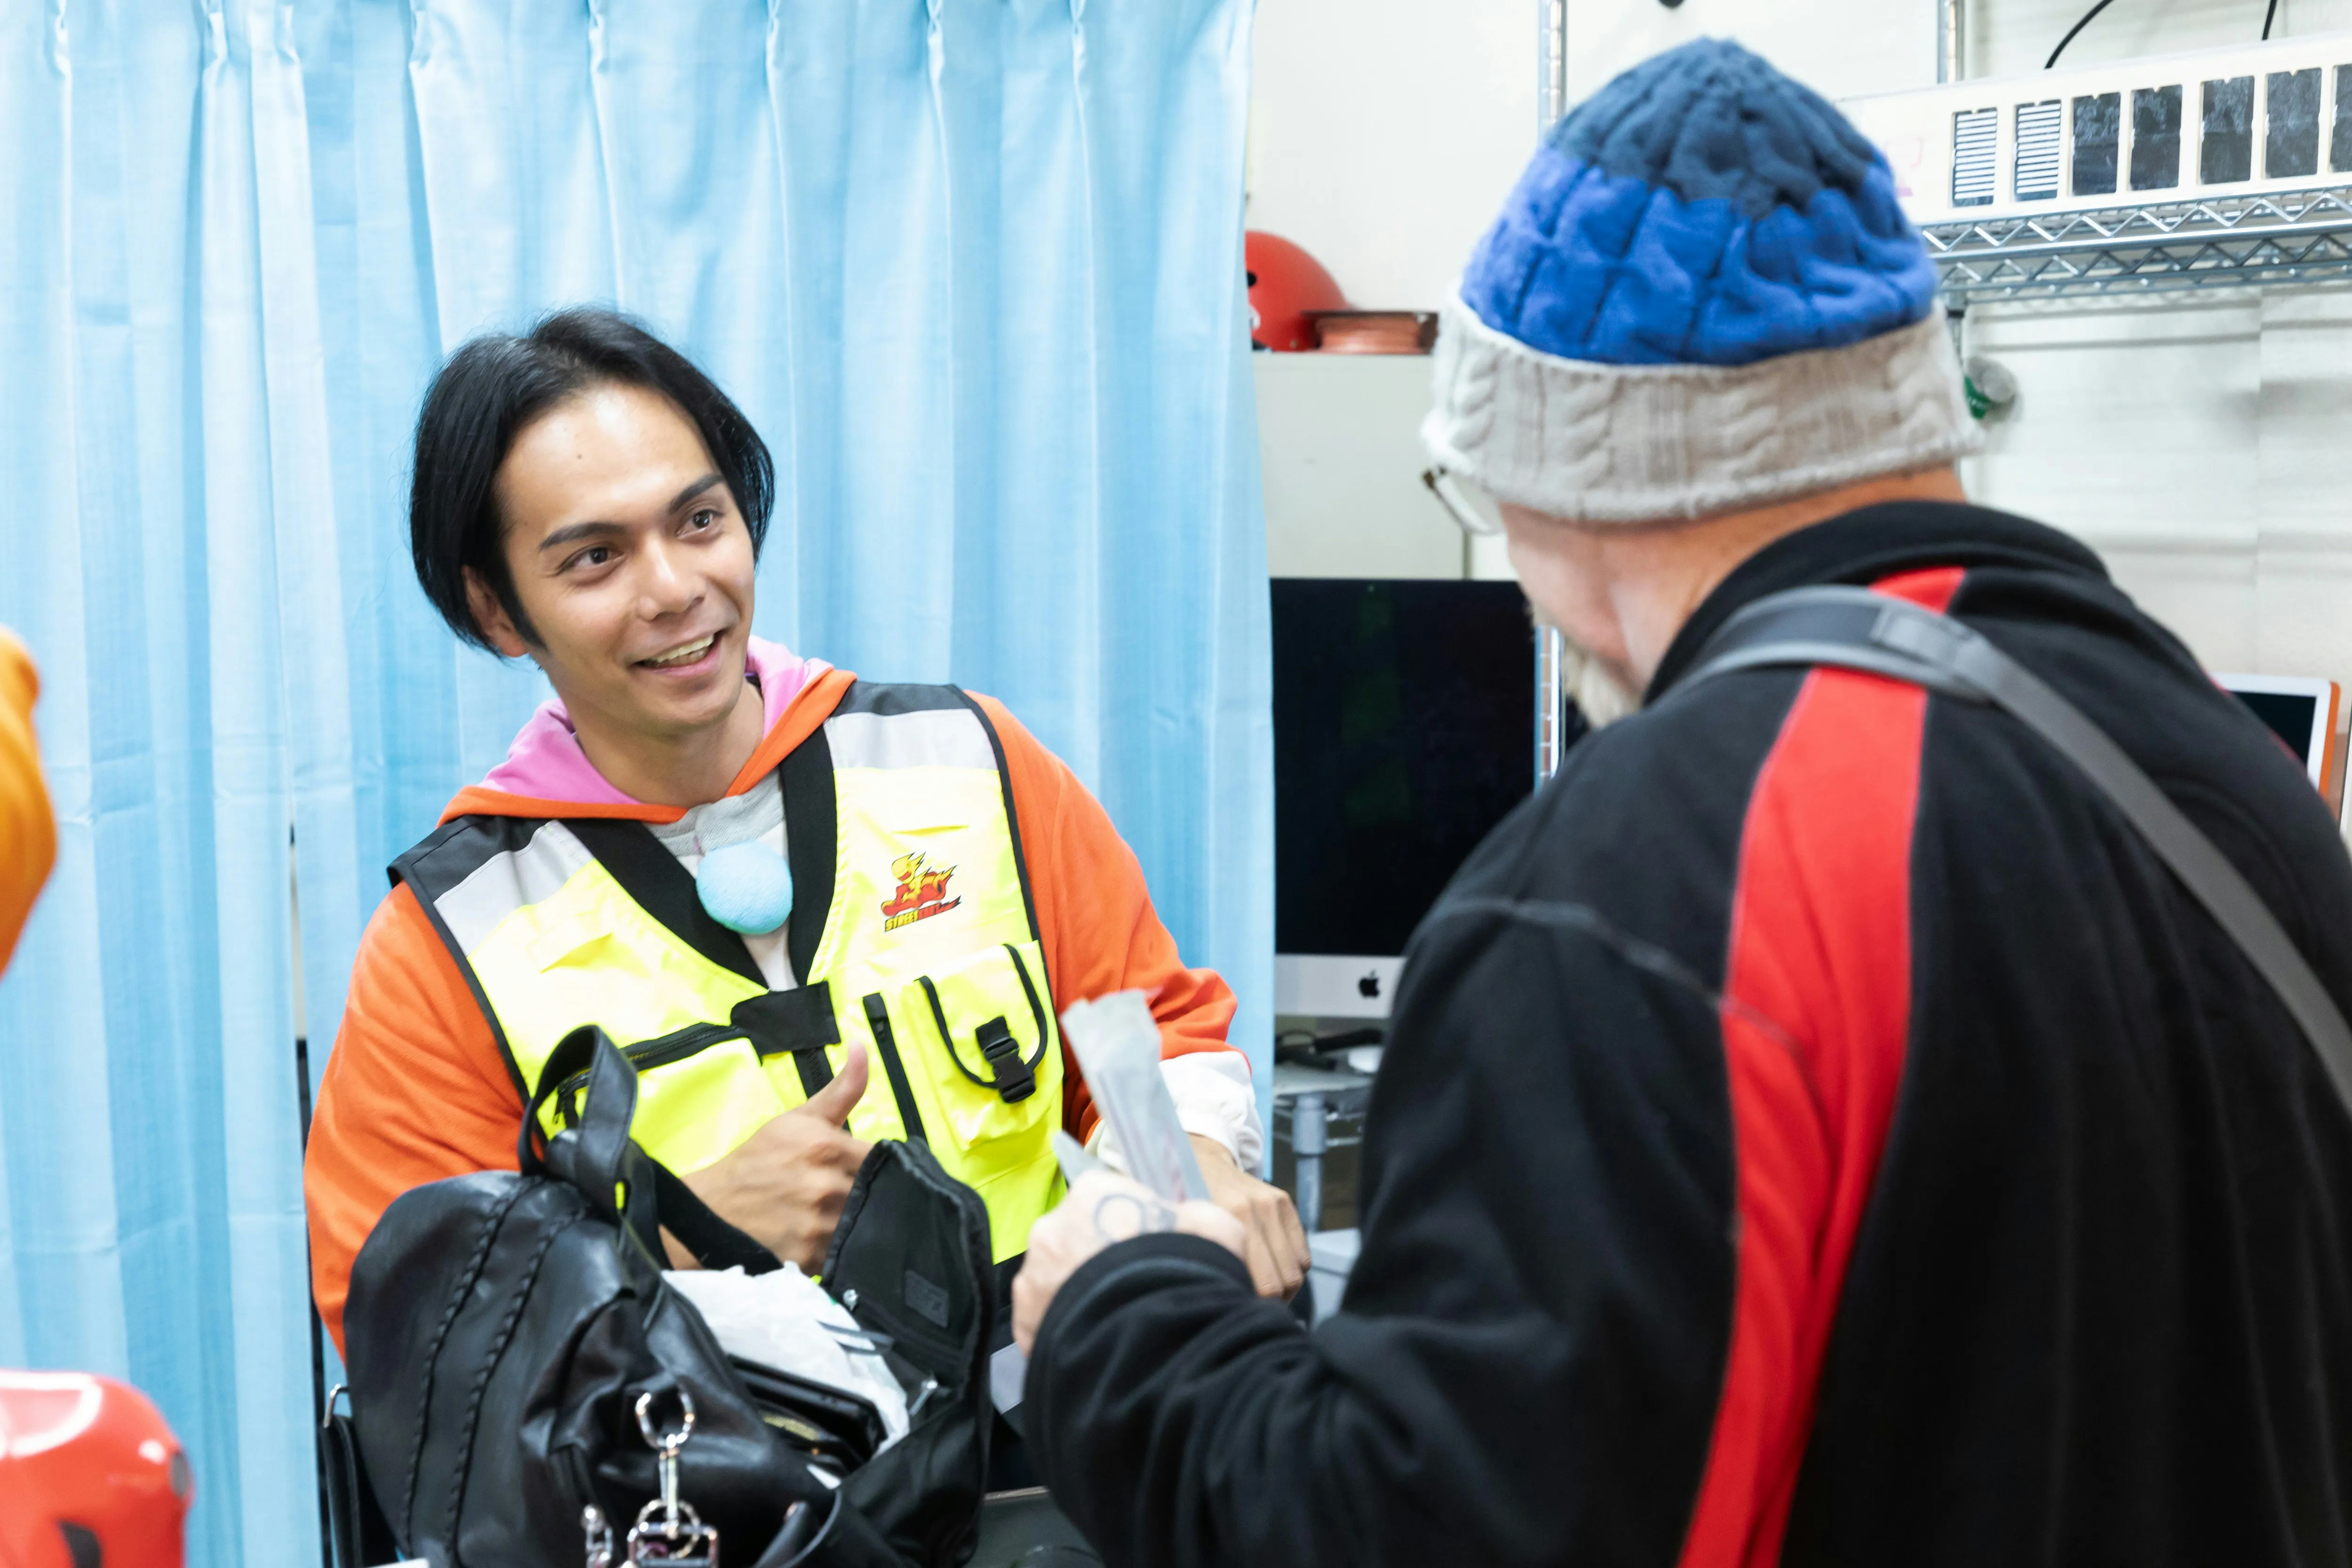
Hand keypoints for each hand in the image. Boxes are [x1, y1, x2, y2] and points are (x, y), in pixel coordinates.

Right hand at [665, 1045, 873, 1271]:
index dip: (879, 1167)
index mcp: (828, 1147)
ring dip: (861, 1223)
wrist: (714, 1209)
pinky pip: (848, 1254)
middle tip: (854, 1196)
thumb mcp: (800, 1118)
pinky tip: (832, 1239)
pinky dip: (845, 1248)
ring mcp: (820, 1225)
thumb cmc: (759, 1161)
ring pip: (867, 1224)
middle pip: (878, 1193)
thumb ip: (842, 1088)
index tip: (867, 1171)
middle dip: (871, 1195)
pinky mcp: (812, 1258)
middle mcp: (827, 1187)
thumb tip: (861, 1047)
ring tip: (843, 1218)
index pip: (883, 1159)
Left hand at [1013, 1170, 1243, 1353]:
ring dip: (1079, 1300)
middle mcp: (1052, 1228)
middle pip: (1076, 1242)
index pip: (1107, 1202)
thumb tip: (1186, 1222)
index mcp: (1093, 1193)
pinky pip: (1046, 1325)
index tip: (1150, 1253)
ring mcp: (1033, 1278)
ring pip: (1056, 1284)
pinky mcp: (1025, 1325)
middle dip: (1098, 1263)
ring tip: (1114, 1327)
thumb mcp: (1214, 1228)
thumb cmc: (1187, 1272)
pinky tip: (1096, 1348)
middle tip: (1132, 1293)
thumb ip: (1192, 1220)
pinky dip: (1066, 1335)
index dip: (1132, 1228)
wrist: (1156, 1339)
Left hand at [1189, 1133, 1310, 1299]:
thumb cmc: (1187, 1204)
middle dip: (1273, 1301)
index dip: (1256, 1305)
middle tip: (1254, 1305)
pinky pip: (1302, 1252)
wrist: (1201, 1160)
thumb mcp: (1188, 1233)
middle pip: (1285, 1280)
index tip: (1242, 1309)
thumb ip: (1209, 1264)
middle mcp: (1258, 1210)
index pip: (1263, 1284)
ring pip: (1298, 1269)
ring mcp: (1275, 1205)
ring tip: (1266, 1293)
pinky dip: (1293, 1270)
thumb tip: (1225, 1305)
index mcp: (1232, 1219)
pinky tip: (1274, 1273)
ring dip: (1285, 1288)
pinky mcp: (1286, 1202)